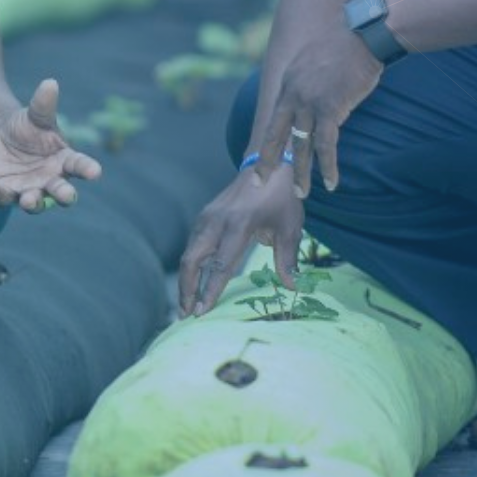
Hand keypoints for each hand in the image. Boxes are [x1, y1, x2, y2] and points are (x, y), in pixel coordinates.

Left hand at [0, 79, 103, 211]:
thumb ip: (43, 104)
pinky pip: (3, 198)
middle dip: (64, 195)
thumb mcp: (35, 115)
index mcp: (64, 160)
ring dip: (32, 203)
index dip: (88, 169)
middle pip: (60, 192)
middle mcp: (50, 180)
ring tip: (28, 200)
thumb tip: (50, 83)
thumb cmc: (27, 128)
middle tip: (66, 196)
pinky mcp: (6, 192)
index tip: (96, 172)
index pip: (79, 165)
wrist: (0, 137)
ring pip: (34, 202)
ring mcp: (29, 189)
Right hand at [178, 165, 304, 315]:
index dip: (209, 291)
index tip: (201, 313)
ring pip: (189, 253)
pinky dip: (192, 265)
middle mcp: (216, 221)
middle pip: (191, 261)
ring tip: (187, 303)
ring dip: (186, 279)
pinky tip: (194, 280)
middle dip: (186, 289)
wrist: (267, 162)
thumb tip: (290, 288)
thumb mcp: (290, 228)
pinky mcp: (205, 215)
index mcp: (238, 225)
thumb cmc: (281, 197)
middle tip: (185, 314)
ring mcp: (207, 216)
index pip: (219, 266)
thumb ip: (287, 259)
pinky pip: (194, 244)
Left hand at [250, 30, 380, 196]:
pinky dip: (328, 166)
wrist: (363, 33)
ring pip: (301, 145)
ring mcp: (310, 101)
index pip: (274, 118)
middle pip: (276, 134)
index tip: (260, 157)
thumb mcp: (317, 63)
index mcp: (289, 82)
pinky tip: (331, 182)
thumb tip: (316, 107)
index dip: (268, 140)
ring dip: (302, 173)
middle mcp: (293, 93)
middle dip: (267, 160)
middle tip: (259, 181)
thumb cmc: (348, 47)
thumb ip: (311, 85)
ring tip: (301, 194)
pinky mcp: (330, 108)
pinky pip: (326, 145)